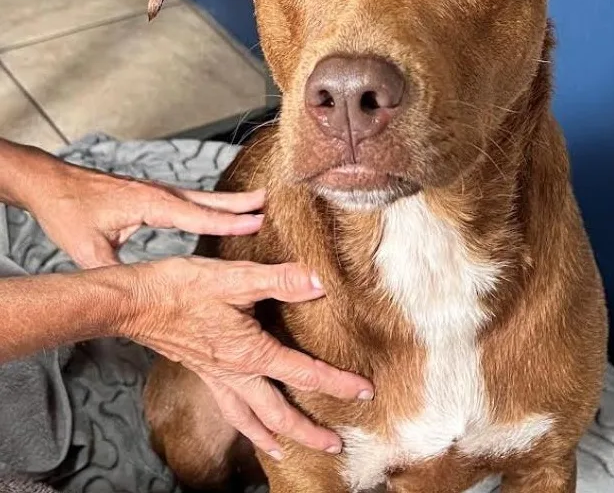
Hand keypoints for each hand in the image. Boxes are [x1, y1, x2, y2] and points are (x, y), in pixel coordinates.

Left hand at [18, 150, 265, 267]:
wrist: (52, 183)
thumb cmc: (68, 211)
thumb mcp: (88, 247)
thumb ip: (116, 269)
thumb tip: (136, 291)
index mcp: (150, 205)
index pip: (196, 215)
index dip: (227, 221)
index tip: (256, 222)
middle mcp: (160, 195)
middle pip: (208, 200)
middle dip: (240, 203)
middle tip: (270, 201)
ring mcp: (157, 192)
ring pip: (202, 197)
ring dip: (230, 201)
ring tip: (259, 202)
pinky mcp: (152, 195)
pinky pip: (191, 200)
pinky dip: (212, 205)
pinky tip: (221, 211)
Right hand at [124, 256, 373, 457]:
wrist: (134, 303)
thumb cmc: (182, 288)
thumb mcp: (235, 278)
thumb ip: (280, 281)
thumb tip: (319, 282)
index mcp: (250, 353)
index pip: (303, 373)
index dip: (337, 383)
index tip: (365, 392)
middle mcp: (235, 374)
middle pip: (278, 414)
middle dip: (309, 432)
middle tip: (335, 445)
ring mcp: (216, 377)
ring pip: (251, 419)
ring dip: (274, 437)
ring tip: (288, 451)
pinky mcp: (201, 371)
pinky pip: (229, 408)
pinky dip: (244, 422)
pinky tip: (246, 420)